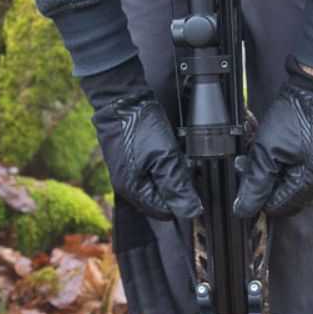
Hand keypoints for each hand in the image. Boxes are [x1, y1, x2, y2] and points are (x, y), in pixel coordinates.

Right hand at [83, 59, 201, 220]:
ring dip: (168, 173)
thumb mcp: (165, 158)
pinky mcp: (128, 162)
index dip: (180, 198)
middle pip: (161, 199)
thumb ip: (178, 187)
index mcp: (134, 191)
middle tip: (177, 162)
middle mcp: (127, 187)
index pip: (165, 212)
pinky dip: (160, 164)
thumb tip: (191, 212)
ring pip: (157, 185)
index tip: (186, 178)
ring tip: (168, 153)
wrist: (121, 100)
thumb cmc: (139, 126)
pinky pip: (149, 172)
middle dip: (174, 184)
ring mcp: (126, 175)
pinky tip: (161, 150)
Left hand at [233, 56, 312, 218]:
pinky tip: (279, 144)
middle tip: (253, 159)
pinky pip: (299, 169)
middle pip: (282, 197)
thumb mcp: (267, 151)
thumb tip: (243, 210)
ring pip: (289, 182)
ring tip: (265, 148)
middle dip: (265, 181)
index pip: (272, 208)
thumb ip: (256, 183)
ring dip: (273, 170)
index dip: (255, 192)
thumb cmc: (296, 117)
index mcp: (305, 187)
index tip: (247, 171)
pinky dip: (285, 161)